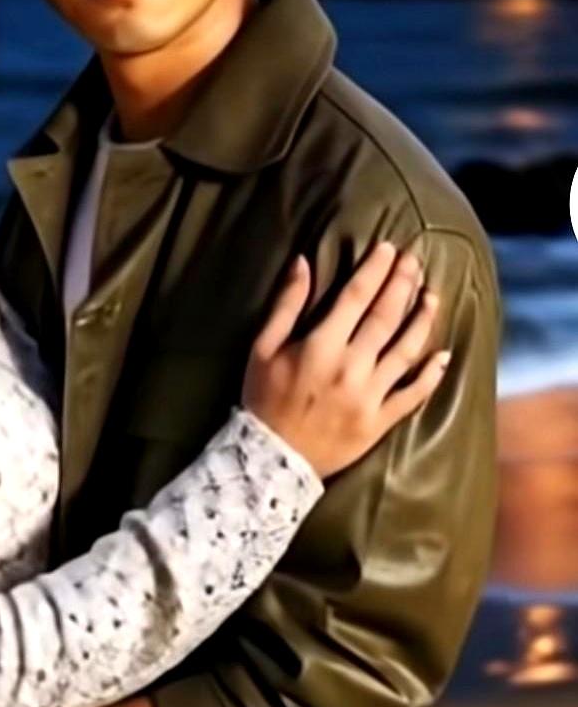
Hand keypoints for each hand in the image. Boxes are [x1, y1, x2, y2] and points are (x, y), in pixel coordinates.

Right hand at [243, 242, 448, 477]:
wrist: (272, 458)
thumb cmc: (263, 397)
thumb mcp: (262, 347)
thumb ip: (286, 304)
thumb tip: (303, 263)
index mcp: (321, 346)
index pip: (356, 297)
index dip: (374, 270)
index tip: (387, 248)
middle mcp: (351, 367)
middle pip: (386, 317)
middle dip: (403, 284)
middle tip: (415, 261)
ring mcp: (370, 396)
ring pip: (406, 351)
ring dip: (422, 320)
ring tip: (433, 296)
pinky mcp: (380, 421)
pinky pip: (413, 395)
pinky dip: (431, 375)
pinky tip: (444, 355)